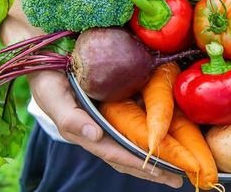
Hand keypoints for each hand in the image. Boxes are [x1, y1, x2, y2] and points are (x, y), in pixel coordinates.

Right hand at [0, 4, 182, 186]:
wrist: (46, 52)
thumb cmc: (47, 75)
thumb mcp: (51, 94)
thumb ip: (68, 116)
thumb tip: (93, 136)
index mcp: (86, 131)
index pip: (115, 152)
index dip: (137, 163)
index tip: (160, 170)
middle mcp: (102, 129)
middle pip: (130, 154)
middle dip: (154, 169)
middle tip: (180, 178)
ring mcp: (112, 118)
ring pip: (137, 141)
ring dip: (160, 155)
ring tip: (184, 166)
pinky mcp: (120, 104)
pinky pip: (142, 119)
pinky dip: (159, 130)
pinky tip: (180, 136)